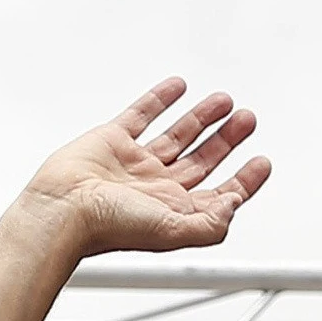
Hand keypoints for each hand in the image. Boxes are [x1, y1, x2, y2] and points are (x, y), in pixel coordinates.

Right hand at [20, 78, 270, 256]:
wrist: (60, 210)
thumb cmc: (105, 227)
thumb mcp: (171, 232)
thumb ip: (211, 225)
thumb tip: (234, 205)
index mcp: (172, 210)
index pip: (218, 193)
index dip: (244, 179)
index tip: (261, 162)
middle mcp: (155, 187)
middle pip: (203, 159)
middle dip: (228, 139)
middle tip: (247, 119)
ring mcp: (133, 163)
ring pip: (177, 135)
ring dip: (202, 118)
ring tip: (225, 101)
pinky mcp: (111, 141)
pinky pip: (141, 115)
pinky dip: (160, 100)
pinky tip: (177, 88)